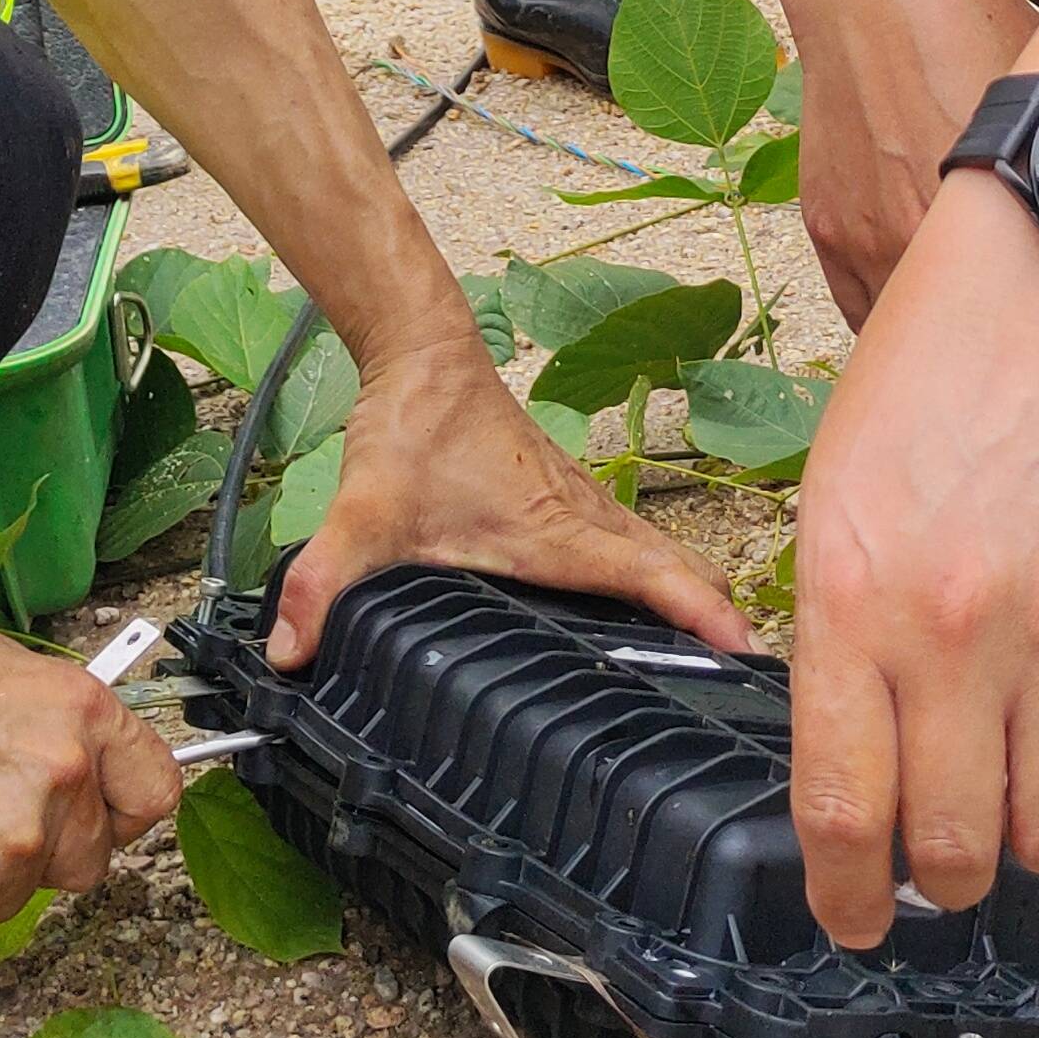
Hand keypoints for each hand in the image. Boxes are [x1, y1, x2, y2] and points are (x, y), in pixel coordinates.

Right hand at [0, 619, 181, 955]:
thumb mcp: (1, 669)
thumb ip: (59, 720)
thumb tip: (86, 754)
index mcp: (80, 718)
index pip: (154, 790)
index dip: (125, 811)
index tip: (103, 818)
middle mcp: (61, 784)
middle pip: (89, 858)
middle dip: (44, 850)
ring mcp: (14, 851)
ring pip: (22, 896)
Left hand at [272, 339, 757, 667]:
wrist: (425, 352)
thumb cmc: (416, 425)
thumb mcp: (365, 513)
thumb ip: (324, 584)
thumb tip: (290, 652)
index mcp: (562, 533)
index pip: (656, 577)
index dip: (704, 617)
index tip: (745, 654)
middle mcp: (590, 518)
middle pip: (682, 573)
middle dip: (721, 624)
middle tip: (749, 685)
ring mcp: (588, 504)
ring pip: (665, 556)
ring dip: (695, 599)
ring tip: (719, 663)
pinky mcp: (573, 498)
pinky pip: (639, 544)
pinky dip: (665, 577)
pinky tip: (651, 611)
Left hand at [786, 176, 1038, 947]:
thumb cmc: (933, 373)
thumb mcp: (836, 495)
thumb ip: (844, 633)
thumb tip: (865, 762)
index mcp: (853, 596)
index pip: (843, 807)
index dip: (843, 896)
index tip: (850, 921)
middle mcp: (958, 625)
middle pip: (954, 846)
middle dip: (941, 883)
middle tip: (941, 868)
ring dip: (1035, 839)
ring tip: (1022, 798)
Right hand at [792, 0, 1038, 324]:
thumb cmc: (968, 28)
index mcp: (981, 219)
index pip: (1018, 323)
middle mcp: (912, 241)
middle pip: (958, 337)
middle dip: (992, 348)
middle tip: (1025, 353)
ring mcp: (860, 238)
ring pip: (899, 330)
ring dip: (933, 336)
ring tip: (971, 340)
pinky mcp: (825, 225)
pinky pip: (855, 300)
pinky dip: (885, 311)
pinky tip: (917, 309)